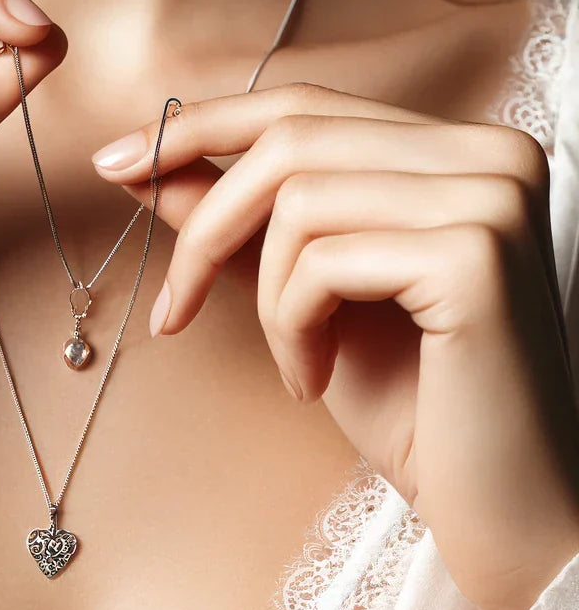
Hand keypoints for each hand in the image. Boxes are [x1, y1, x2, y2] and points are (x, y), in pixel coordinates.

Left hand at [92, 82, 578, 609]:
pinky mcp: (476, 253)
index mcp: (452, 147)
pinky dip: (291, 324)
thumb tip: (145, 162)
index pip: (301, 104)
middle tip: (172, 308)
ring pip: (296, 199)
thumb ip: (234, 215)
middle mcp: (488, 151)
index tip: (116, 162)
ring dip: (261, 294)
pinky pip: (321, 259)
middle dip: (206, 224)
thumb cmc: (405, 400)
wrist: (494, 505)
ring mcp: (491, 195)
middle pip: (288, 138)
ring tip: (292, 360)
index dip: (199, 125)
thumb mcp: (298, 288)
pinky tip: (316, 377)